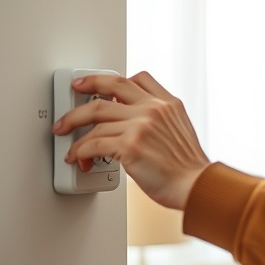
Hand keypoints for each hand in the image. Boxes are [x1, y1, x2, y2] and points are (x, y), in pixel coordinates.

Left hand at [52, 71, 209, 209]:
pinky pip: (93, 143)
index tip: (97, 84)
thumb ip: (159, 118)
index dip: (113, 80)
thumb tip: (130, 120)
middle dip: (84, 87)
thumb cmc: (187, 167)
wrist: (196, 185)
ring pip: (95, 116)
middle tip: (71, 94)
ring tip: (68, 141)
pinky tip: (77, 158)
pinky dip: (80, 151)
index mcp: (168, 103)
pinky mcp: (129, 146)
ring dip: (74, 127)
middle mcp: (153, 109)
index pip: (137, 78)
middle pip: (109, 87)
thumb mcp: (181, 129)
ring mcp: (141, 125)